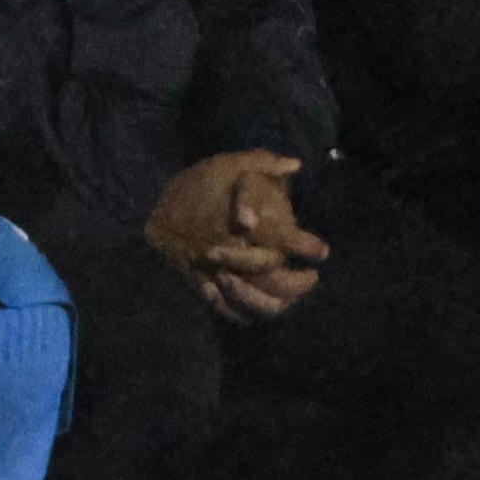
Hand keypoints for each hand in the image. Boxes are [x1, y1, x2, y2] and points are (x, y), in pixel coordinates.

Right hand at [145, 149, 330, 322]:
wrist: (155, 204)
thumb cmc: (198, 183)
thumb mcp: (230, 163)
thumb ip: (265, 162)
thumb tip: (296, 164)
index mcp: (240, 223)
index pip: (281, 239)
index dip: (306, 247)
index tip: (324, 251)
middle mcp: (230, 251)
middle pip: (269, 277)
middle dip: (297, 283)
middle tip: (312, 277)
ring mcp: (213, 270)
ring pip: (247, 298)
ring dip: (273, 303)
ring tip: (292, 299)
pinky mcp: (198, 280)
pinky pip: (220, 304)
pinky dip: (239, 313)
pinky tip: (254, 316)